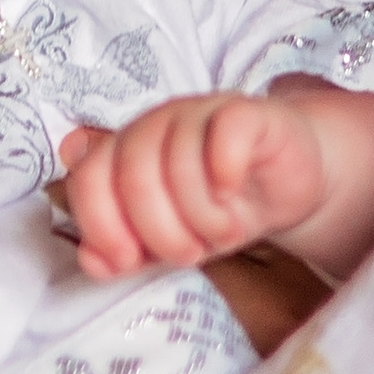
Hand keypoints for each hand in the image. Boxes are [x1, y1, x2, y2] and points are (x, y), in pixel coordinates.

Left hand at [60, 89, 323, 274]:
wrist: (284, 183)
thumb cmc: (218, 209)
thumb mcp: (166, 242)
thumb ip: (124, 252)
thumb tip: (92, 260)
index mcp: (124, 151)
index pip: (88, 178)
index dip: (103, 224)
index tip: (129, 260)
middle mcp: (155, 124)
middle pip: (134, 174)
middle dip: (161, 231)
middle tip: (190, 252)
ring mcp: (199, 112)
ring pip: (180, 160)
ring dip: (203, 215)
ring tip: (223, 231)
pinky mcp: (245, 112)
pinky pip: (224, 132)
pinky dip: (226, 171)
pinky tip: (233, 192)